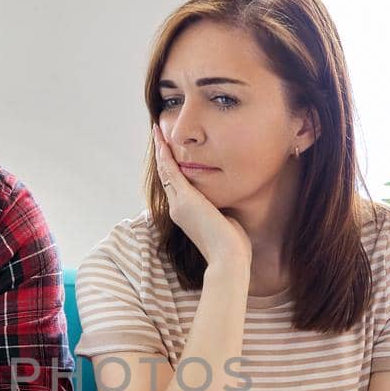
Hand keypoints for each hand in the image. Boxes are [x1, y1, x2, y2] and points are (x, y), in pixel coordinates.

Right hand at [152, 125, 248, 268]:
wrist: (228, 258)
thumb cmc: (232, 246)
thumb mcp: (225, 222)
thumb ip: (220, 211)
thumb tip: (225, 205)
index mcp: (186, 215)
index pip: (175, 187)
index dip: (171, 169)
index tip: (170, 154)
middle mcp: (177, 208)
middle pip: (166, 177)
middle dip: (162, 156)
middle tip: (158, 136)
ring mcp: (179, 204)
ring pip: (165, 171)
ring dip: (160, 151)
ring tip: (157, 133)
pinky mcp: (185, 199)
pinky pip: (170, 171)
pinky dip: (164, 154)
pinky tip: (161, 140)